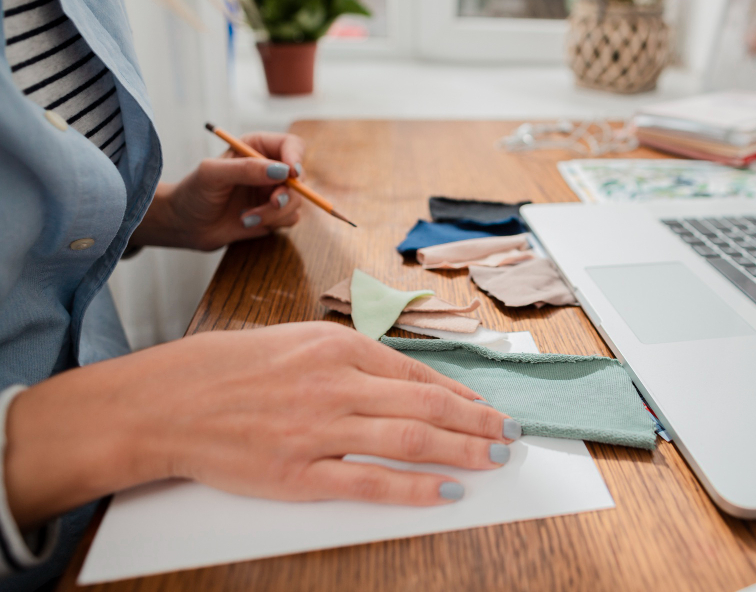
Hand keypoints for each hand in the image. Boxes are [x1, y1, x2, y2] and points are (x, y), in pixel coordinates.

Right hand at [5, 323, 519, 527]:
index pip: (416, 372)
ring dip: (461, 450)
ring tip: (494, 459)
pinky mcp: (301, 473)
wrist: (166, 403)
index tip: (485, 407)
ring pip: (410, 440)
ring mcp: (320, 430)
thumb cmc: (225, 368)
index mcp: (336, 345)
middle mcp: (336, 383)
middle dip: (478, 421)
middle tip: (510, 433)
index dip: (460, 394)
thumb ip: (348, 360)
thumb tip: (399, 382)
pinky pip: (372, 483)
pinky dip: (415, 488)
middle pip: (426, 405)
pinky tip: (445, 491)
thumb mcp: (294, 342)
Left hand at [132, 132, 306, 250]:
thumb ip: (246, 169)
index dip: (296, 158)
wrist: (184, 225)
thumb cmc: (194, 193)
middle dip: (286, 193)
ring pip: (296, 201)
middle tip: (272, 202)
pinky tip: (247, 222)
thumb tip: (282, 171)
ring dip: (274, 213)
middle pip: (300, 177)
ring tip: (245, 217)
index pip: (291, 145)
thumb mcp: (212, 174)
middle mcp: (269, 169)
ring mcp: (273, 192)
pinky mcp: (274, 214)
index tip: (292, 174)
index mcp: (256, 148)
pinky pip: (290, 219)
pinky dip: (272, 223)